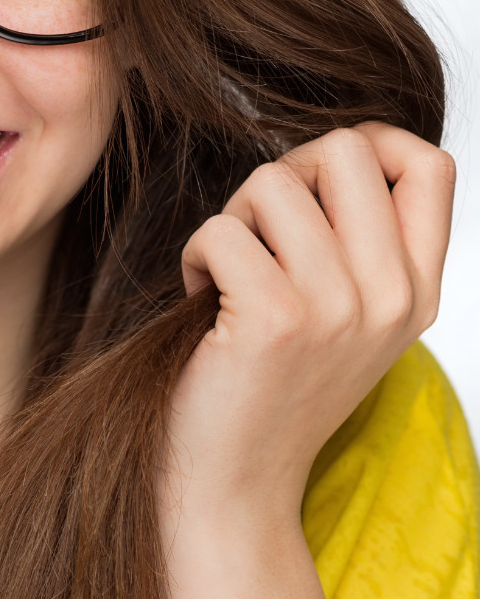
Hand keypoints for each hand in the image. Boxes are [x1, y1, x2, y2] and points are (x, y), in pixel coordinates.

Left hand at [159, 122, 455, 594]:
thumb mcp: (345, 315)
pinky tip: (205, 300)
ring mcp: (338, 307)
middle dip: (283, 174)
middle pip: (344, 150)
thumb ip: (359, 242)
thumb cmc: (269, 381)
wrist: (235, 478)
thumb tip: (332, 150)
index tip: (313, 189)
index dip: (366, 146)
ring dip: (231, 219)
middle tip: (258, 233)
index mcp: (417, 290)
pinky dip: (196, 256)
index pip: (429, 164)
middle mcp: (392, 296)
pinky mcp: (275, 319)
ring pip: (271, 181)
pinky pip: (220, 230)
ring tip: (230, 275)